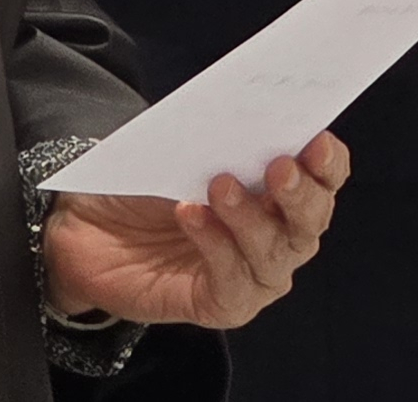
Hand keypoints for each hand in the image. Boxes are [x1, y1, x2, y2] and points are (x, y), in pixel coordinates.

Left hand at [41, 135, 348, 329]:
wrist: (88, 226)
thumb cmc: (146, 181)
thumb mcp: (184, 148)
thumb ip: (220, 138)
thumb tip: (246, 113)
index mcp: (281, 191)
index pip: (325, 179)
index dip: (329, 162)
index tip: (318, 141)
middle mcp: (279, 236)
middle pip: (310, 221)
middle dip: (300, 194)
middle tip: (279, 166)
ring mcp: (253, 275)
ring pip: (274, 254)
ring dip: (250, 218)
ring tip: (219, 186)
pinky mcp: (222, 305)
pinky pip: (233, 283)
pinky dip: (216, 246)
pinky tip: (191, 215)